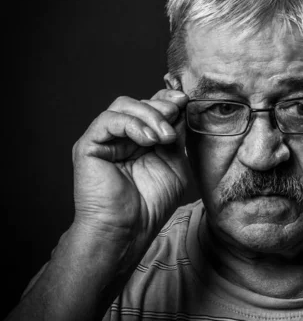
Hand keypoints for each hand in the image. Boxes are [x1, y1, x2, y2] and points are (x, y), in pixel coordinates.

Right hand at [71, 89, 190, 242]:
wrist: (128, 230)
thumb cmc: (151, 203)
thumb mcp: (174, 164)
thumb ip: (175, 136)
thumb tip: (179, 108)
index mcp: (141, 139)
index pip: (151, 107)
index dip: (167, 99)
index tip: (185, 100)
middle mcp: (121, 136)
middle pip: (139, 102)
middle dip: (161, 107)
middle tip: (175, 118)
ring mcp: (104, 139)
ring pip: (123, 105)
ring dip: (149, 115)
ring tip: (163, 137)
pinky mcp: (89, 145)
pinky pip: (108, 120)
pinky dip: (131, 124)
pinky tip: (147, 140)